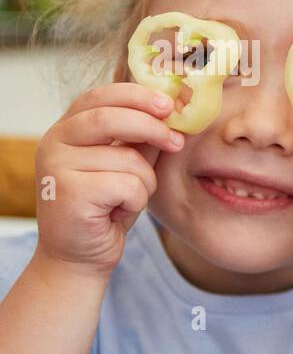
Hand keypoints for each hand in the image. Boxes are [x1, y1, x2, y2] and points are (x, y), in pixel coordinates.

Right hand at [34, 82, 183, 275]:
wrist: (80, 257)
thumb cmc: (107, 209)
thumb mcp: (127, 167)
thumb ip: (141, 139)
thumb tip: (173, 110)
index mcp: (66, 130)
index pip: (99, 96)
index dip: (136, 95)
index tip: (169, 104)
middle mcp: (54, 142)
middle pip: (110, 118)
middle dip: (152, 128)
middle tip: (177, 142)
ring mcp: (56, 167)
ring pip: (127, 158)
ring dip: (144, 182)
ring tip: (129, 199)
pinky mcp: (68, 193)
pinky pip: (127, 185)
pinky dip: (136, 201)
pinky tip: (117, 213)